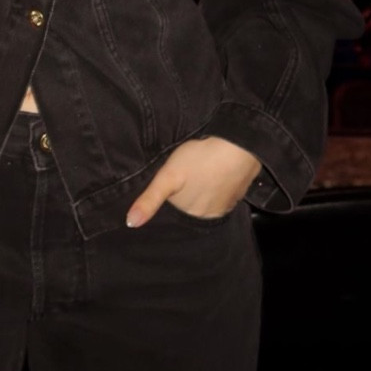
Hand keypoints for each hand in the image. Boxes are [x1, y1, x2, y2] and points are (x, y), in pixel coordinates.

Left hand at [126, 137, 260, 227]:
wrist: (239, 147)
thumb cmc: (200, 160)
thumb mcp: (167, 176)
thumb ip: (150, 200)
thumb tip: (131, 224)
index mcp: (192, 215)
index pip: (174, 216)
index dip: (168, 206)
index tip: (166, 194)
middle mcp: (210, 217)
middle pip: (190, 210)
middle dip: (183, 200)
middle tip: (180, 182)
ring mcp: (226, 206)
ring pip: (205, 203)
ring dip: (199, 194)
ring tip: (194, 177)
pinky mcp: (237, 194)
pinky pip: (220, 196)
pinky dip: (213, 188)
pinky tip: (210, 175)